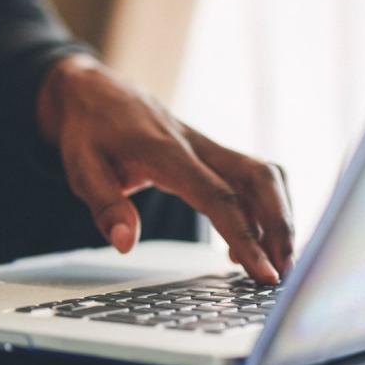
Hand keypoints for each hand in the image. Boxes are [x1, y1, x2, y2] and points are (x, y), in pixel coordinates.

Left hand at [37, 55, 293, 283]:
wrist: (91, 90)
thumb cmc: (86, 130)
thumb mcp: (80, 167)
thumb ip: (104, 205)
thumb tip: (125, 244)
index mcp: (166, 152)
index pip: (217, 196)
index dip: (245, 235)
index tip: (263, 272)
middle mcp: (196, 145)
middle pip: (258, 179)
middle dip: (280, 226)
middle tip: (284, 273)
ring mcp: (206, 146)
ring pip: (261, 174)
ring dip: (279, 217)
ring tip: (277, 264)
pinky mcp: (209, 152)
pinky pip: (249, 177)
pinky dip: (261, 209)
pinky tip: (247, 244)